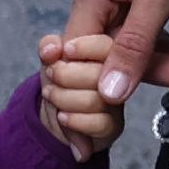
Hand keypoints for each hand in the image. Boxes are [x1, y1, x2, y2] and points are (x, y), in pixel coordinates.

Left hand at [36, 34, 125, 156]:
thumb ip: (49, 46)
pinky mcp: (115, 124)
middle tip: (51, 74)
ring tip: (51, 94)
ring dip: (65, 98)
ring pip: (98, 99)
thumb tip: (52, 50)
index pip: (107, 45)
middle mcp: (120, 73)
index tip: (66, 52)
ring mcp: (119, 99)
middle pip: (101, 73)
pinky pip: (101, 123)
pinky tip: (62, 116)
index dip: (84, 49)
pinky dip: (74, 120)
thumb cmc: (60, 77)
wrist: (59, 112)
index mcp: (106, 49)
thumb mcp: (50, 56)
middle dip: (66, 75)